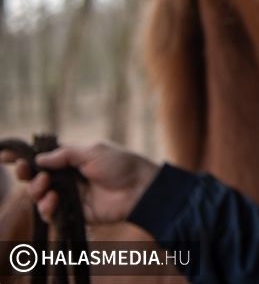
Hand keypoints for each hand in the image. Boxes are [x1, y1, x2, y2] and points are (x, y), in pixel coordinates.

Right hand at [0, 142, 159, 224]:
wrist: (140, 188)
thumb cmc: (120, 164)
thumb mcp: (92, 150)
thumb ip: (65, 154)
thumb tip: (39, 159)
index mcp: (72, 158)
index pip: (43, 157)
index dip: (24, 157)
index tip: (5, 156)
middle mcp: (68, 177)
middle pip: (36, 177)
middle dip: (26, 174)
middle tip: (25, 171)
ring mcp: (70, 195)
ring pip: (39, 196)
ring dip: (36, 191)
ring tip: (46, 186)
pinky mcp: (74, 212)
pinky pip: (51, 213)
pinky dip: (46, 207)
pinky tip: (53, 201)